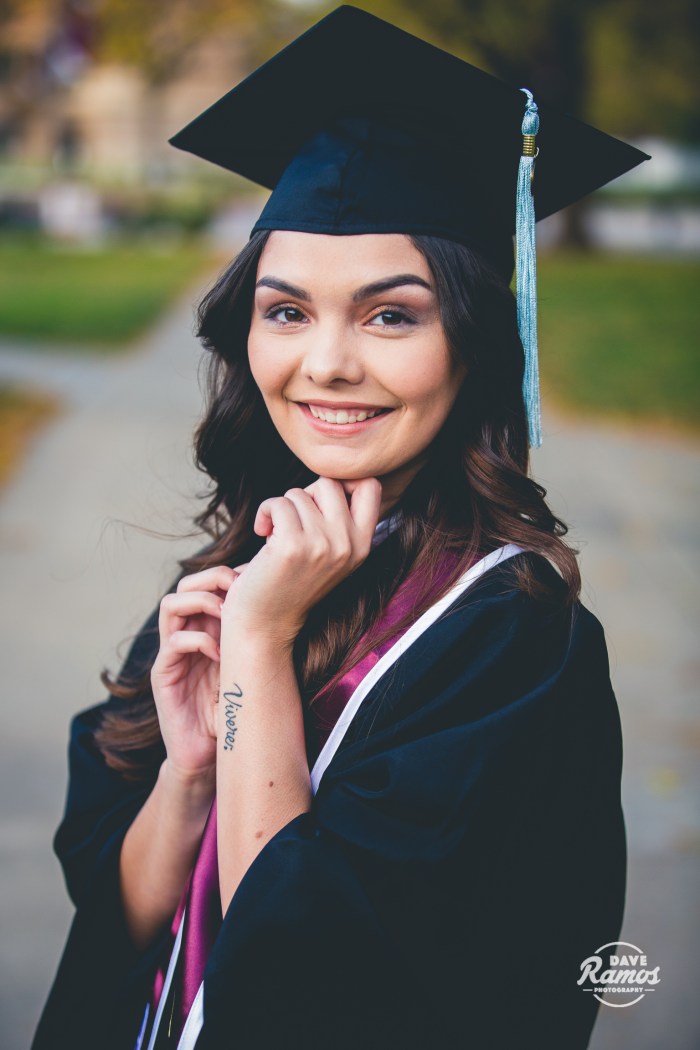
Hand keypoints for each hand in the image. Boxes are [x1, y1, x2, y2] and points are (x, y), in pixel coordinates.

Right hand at [151, 565, 236, 779]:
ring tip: (227, 616)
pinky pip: (173, 643)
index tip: (254, 582)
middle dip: (213, 578)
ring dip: (202, 602)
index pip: (205, 582)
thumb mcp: (249, 664)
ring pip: (171, 605)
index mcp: (205, 626)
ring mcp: (172, 654)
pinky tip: (220, 654)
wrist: (210, 753)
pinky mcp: (163, 676)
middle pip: (185, 584)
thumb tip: (290, 605)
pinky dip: (199, 640)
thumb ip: (256, 638)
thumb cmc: (234, 709)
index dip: (227, 573)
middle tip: (239, 592)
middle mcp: (185, 634)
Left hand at [221, 476, 381, 645]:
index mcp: (362, 545)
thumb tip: (330, 477)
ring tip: (276, 534)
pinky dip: (265, 513)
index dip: (344, 482)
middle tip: (292, 521)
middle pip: (329, 483)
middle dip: (304, 495)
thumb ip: (338, 519)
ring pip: (298, 493)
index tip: (320, 500)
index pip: (371, 485)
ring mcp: (323, 545)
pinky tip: (262, 534)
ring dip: (280, 508)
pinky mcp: (293, 545)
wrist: (264, 624)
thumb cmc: (289, 582)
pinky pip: (277, 503)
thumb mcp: (328, 552)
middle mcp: (349, 545)